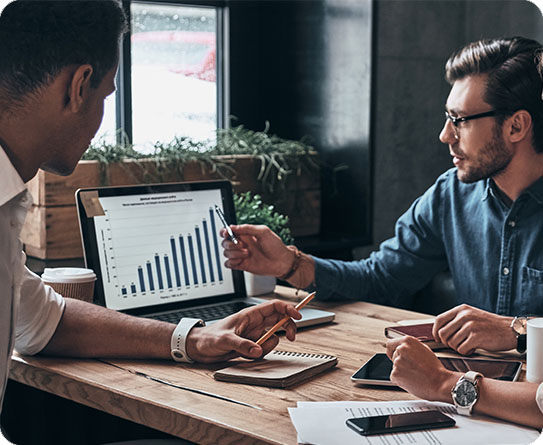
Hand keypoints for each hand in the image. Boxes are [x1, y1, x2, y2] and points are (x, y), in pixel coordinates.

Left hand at [185, 300, 300, 362]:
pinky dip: (259, 354)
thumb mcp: (225, 340)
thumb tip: (257, 350)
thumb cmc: (208, 337)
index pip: (274, 306)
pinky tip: (245, 355)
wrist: (199, 348)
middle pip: (280, 320)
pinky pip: (264, 349)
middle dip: (287, 327)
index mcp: (249, 315)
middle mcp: (254, 323)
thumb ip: (242, 344)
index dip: (288, 309)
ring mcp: (254, 334)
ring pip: (273, 337)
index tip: (298, 316)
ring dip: (267, 346)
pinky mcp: (251, 345)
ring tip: (251, 350)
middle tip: (291, 337)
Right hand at [221, 224, 293, 276]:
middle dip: (230, 243)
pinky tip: (240, 261)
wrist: (281, 262)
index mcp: (245, 235)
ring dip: (234, 253)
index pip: (229, 231)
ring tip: (247, 253)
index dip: (225, 232)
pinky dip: (231, 262)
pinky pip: (228, 264)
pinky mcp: (241, 265)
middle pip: (225, 242)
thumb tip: (233, 227)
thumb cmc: (275, 246)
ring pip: (226, 253)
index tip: (227, 233)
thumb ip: (247, 228)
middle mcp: (242, 244)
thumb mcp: (263, 232)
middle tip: (242, 245)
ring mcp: (241, 255)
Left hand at [386, 336, 457, 401]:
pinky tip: (412, 379)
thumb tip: (402, 348)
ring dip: (402, 371)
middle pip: (394, 356)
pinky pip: (394, 376)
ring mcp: (397, 362)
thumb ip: (411, 347)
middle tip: (412, 368)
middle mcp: (400, 349)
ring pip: (395, 367)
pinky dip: (401, 379)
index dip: (392, 350)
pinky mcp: (395, 374)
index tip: (393, 354)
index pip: (390, 343)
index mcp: (408, 341)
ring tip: (415, 374)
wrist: (439, 382)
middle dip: (401, 362)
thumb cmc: (435, 368)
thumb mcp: (424, 349)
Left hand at [432, 304, 514, 354]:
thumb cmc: (490, 325)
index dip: (435, 331)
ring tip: (467, 346)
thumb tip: (439, 331)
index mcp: (461, 309)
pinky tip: (473, 349)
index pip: (439, 320)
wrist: (510, 330)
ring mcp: (470, 326)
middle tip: (456, 345)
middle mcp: (464, 316)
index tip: (438, 338)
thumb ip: (456, 320)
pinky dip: (465, 352)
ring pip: (451, 343)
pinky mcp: (476, 337)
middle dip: (447, 342)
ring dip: (458, 348)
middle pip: (443, 333)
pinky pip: (461, 349)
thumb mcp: (471, 316)